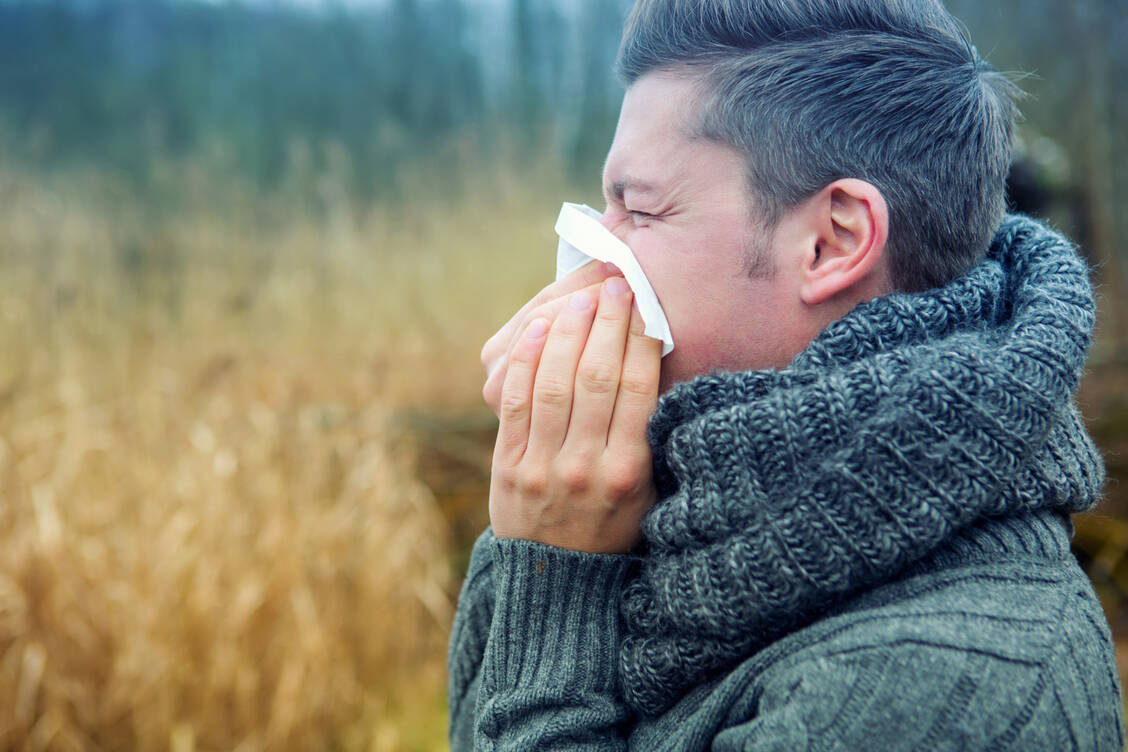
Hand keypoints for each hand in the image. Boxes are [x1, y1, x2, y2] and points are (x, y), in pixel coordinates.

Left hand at [488, 277, 661, 553]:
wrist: (557, 581)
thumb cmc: (613, 527)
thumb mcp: (650, 493)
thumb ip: (654, 439)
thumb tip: (661, 369)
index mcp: (629, 471)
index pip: (638, 388)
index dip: (640, 338)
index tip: (645, 304)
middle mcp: (586, 466)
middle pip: (597, 376)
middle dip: (606, 323)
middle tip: (615, 287)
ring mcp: (542, 465)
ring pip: (553, 382)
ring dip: (566, 332)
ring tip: (581, 301)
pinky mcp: (508, 465)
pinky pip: (514, 402)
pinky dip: (524, 360)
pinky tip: (537, 329)